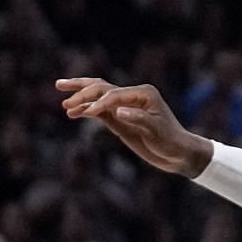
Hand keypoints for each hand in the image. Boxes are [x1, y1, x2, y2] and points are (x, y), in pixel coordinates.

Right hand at [57, 78, 211, 176]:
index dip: (99, 102)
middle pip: (102, 88)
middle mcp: (133, 96)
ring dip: (80, 96)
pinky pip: (100, 110)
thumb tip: (118, 110)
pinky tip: (73, 113)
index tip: (86, 113)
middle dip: (82, 93)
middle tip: (66, 103)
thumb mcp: (155, 130)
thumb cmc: (170, 140)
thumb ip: (137, 119)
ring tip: (64, 102)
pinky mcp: (120, 118)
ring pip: (98, 95)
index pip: (114, 94)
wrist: (178, 153)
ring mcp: (125, 106)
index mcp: (144, 94)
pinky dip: (86, 110)